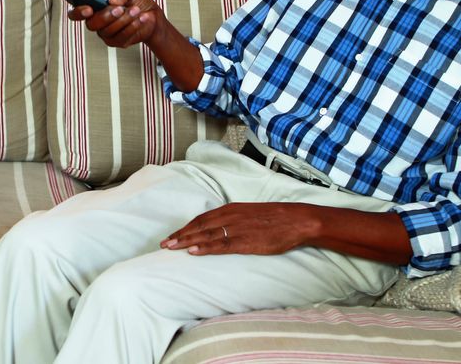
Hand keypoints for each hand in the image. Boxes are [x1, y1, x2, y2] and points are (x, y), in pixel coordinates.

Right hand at [68, 0, 163, 48]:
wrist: (151, 15)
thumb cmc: (135, 2)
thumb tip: (112, 0)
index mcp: (93, 8)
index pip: (75, 13)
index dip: (77, 12)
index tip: (88, 9)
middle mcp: (96, 22)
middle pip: (92, 24)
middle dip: (106, 16)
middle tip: (121, 8)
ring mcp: (106, 34)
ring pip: (108, 31)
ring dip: (124, 19)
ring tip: (136, 10)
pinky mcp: (118, 42)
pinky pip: (121, 37)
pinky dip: (133, 26)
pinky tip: (141, 18)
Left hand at [160, 202, 320, 255]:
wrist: (296, 220)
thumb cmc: (275, 219)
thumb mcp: (249, 214)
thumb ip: (233, 219)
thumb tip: (220, 228)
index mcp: (230, 209)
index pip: (201, 219)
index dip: (185, 228)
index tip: (172, 236)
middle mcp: (230, 216)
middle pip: (198, 226)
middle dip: (180, 235)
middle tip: (164, 244)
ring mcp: (237, 229)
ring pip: (206, 235)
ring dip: (186, 242)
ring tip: (172, 248)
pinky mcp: (246, 241)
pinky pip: (221, 245)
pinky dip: (205, 248)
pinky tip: (193, 252)